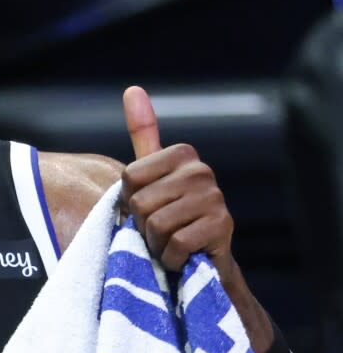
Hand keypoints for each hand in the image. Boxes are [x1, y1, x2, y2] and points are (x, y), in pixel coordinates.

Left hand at [119, 86, 235, 282]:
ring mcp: (215, 198)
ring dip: (156, 244)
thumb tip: (132, 89)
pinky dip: (172, 258)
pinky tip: (183, 256)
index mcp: (183, 154)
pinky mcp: (223, 227)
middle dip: (143, 227)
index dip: (129, 203)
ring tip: (172, 243)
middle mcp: (201, 170)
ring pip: (156, 224)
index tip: (149, 208)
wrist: (201, 263)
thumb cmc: (170, 217)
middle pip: (141, 203)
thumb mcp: (151, 176)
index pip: (128, 179)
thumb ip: (143, 134)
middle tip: (161, 231)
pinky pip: (175, 243)